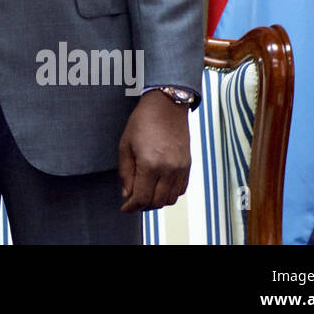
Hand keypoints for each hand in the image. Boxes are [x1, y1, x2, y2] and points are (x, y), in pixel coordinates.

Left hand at [118, 90, 190, 211]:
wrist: (167, 106)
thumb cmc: (142, 122)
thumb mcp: (125, 145)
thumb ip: (125, 172)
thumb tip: (127, 194)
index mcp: (149, 164)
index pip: (142, 197)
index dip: (132, 207)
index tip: (125, 208)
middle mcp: (168, 170)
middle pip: (157, 202)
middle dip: (143, 205)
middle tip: (133, 200)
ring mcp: (180, 168)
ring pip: (170, 199)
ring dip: (157, 201)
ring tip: (146, 194)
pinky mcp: (188, 166)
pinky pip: (180, 190)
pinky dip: (170, 194)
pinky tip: (159, 187)